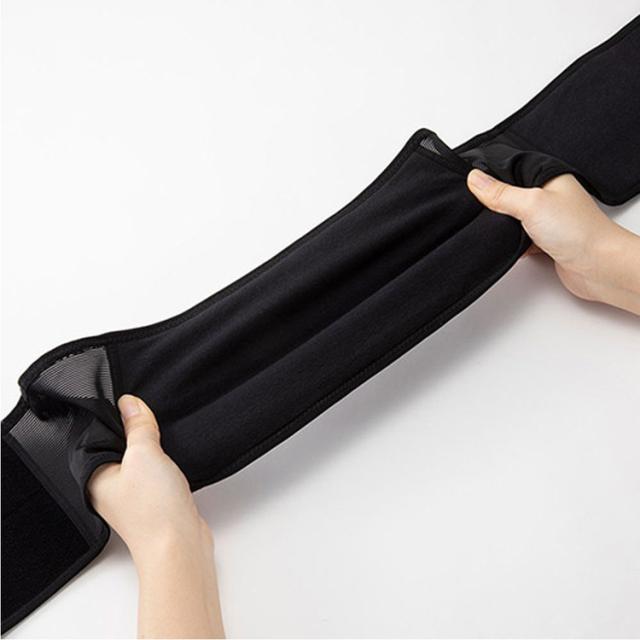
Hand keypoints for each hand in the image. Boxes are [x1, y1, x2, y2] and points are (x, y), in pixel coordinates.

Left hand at [88, 395, 223, 638]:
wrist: (180, 546)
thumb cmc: (154, 509)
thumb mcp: (144, 454)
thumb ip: (138, 426)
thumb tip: (129, 403)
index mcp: (94, 477)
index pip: (98, 437)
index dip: (114, 417)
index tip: (130, 400)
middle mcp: (108, 488)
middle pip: (118, 447)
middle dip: (134, 431)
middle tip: (149, 414)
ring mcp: (131, 496)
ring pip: (137, 460)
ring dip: (151, 447)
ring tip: (162, 434)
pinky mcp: (153, 501)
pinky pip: (153, 472)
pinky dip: (162, 462)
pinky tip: (172, 456)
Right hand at [467, 170, 639, 314]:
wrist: (598, 267)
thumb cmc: (578, 231)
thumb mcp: (531, 203)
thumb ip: (500, 193)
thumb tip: (475, 179)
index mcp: (548, 177)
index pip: (511, 170)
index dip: (489, 175)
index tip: (466, 183)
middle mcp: (548, 197)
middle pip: (509, 194)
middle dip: (492, 202)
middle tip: (472, 205)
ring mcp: (546, 220)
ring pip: (512, 218)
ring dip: (501, 225)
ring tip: (486, 225)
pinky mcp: (544, 242)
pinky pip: (518, 238)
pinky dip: (509, 242)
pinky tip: (502, 244)